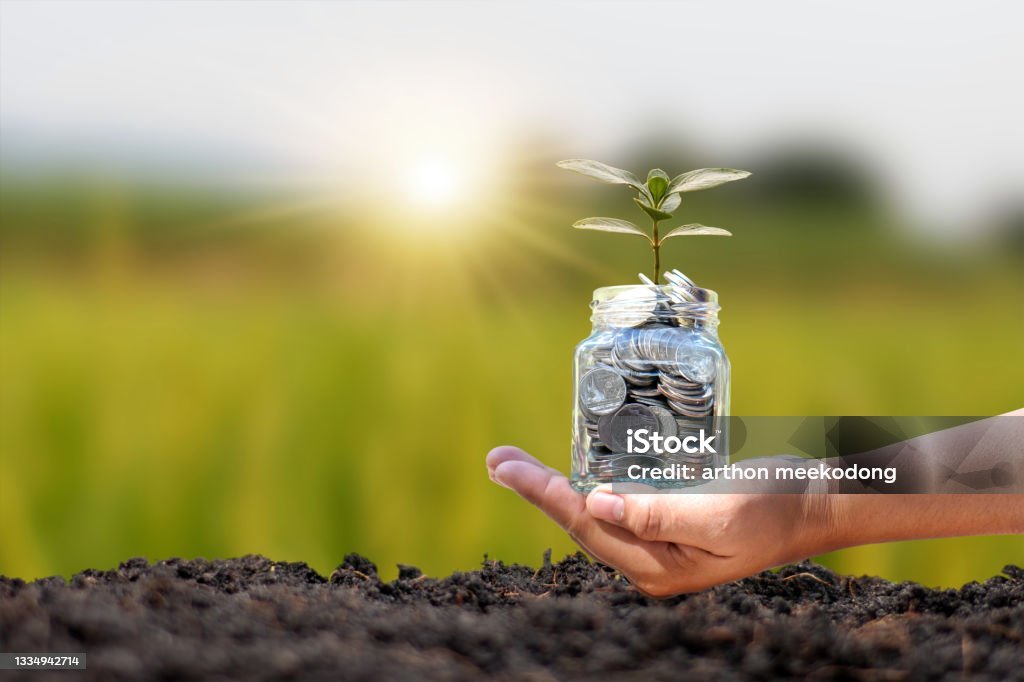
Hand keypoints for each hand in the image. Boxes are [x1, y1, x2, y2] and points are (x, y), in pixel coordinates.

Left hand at [486, 446, 833, 596]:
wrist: (815, 502)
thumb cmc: (772, 507)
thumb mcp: (717, 516)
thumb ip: (657, 515)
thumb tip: (595, 504)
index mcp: (657, 567)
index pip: (586, 525)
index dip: (542, 493)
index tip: (506, 466)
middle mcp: (650, 559)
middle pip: (580, 520)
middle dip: (536, 488)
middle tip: (497, 459)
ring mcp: (659, 541)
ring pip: (594, 510)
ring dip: (555, 485)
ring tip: (515, 464)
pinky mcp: (669, 518)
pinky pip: (618, 501)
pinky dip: (590, 480)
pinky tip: (573, 465)